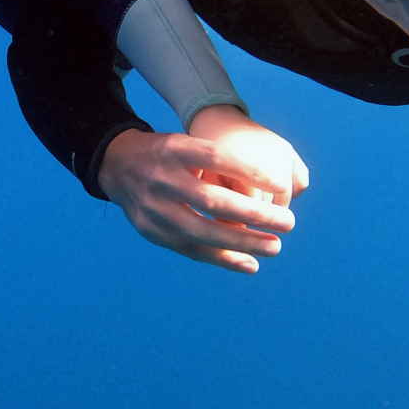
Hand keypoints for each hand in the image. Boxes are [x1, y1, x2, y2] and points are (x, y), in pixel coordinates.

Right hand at [97, 108, 309, 274]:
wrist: (119, 166)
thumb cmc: (169, 155)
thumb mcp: (186, 143)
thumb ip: (218, 160)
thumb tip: (271, 181)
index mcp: (174, 149)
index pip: (215, 157)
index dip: (249, 170)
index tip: (281, 184)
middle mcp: (162, 179)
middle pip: (212, 200)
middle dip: (254, 214)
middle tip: (288, 222)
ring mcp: (154, 209)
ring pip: (203, 231)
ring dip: (243, 242)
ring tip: (275, 246)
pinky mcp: (152, 232)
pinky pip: (192, 250)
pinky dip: (223, 259)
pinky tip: (250, 264)